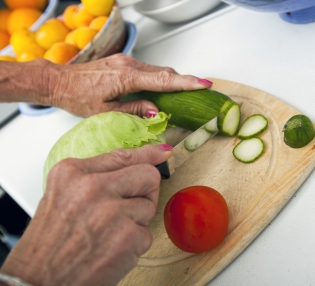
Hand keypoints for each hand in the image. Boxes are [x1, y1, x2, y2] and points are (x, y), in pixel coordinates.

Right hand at [0, 144, 172, 285]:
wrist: (39, 281)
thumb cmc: (50, 243)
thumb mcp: (64, 195)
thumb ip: (97, 176)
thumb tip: (141, 160)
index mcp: (73, 172)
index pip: (122, 155)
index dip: (148, 154)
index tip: (162, 153)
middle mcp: (92, 187)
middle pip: (148, 176)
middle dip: (145, 192)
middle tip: (127, 208)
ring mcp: (112, 212)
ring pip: (149, 207)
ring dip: (135, 222)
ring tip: (109, 233)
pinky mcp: (128, 237)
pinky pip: (147, 234)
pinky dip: (134, 245)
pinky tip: (111, 250)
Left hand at [43, 54, 212, 117]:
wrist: (58, 81)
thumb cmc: (78, 97)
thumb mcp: (106, 111)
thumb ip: (134, 109)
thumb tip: (157, 110)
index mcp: (126, 77)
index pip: (164, 80)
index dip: (186, 82)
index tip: (204, 83)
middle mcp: (129, 64)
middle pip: (164, 73)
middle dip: (183, 82)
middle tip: (200, 92)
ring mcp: (126, 61)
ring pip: (157, 71)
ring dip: (171, 81)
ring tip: (184, 95)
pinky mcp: (123, 62)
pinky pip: (148, 70)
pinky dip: (159, 79)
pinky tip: (161, 91)